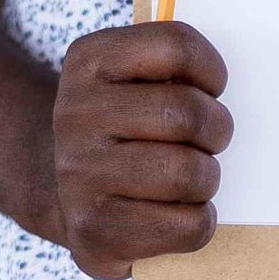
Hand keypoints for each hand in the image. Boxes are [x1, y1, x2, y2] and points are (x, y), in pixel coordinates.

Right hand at [49, 21, 232, 279]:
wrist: (60, 188)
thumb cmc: (119, 126)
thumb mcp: (128, 75)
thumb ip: (170, 66)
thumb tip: (218, 87)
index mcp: (88, 61)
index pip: (176, 47)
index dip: (211, 68)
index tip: (212, 87)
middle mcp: (75, 114)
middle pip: (186, 114)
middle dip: (217, 129)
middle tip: (211, 138)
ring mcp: (79, 175)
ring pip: (187, 173)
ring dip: (207, 177)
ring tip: (195, 176)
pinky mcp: (94, 232)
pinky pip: (185, 226)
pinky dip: (200, 221)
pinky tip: (181, 212)